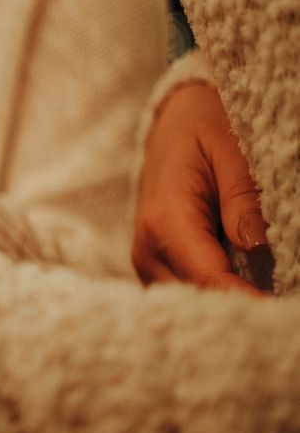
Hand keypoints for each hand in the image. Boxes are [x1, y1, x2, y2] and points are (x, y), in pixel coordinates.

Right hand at [133, 82, 270, 292]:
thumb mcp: (231, 148)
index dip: (248, 302)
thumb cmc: (204, 126)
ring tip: (272, 301)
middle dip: (240, 309)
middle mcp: (148, 249)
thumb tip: (256, 245)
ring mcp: (151, 261)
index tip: (282, 312)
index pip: (209, 280)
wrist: (174, 120)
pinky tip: (252, 290)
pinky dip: (220, 296)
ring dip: (229, 306)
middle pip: (197, 301)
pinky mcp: (161, 265)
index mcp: (164, 220)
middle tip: (283, 310)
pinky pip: (191, 293)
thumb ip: (242, 196)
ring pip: (192, 304)